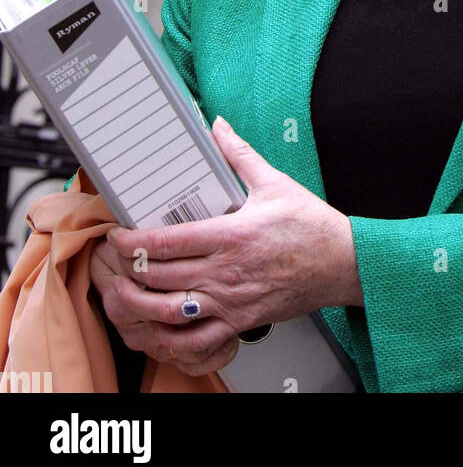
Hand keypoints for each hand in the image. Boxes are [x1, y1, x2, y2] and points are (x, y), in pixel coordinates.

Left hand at [98, 115, 360, 368]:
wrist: (341, 264)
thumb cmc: (311, 226)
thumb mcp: (275, 182)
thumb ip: (239, 155)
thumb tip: (218, 126)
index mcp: (232, 235)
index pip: (167, 242)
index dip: (134, 242)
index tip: (119, 236)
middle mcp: (226, 272)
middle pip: (160, 277)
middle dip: (129, 270)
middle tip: (117, 260)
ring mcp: (231, 301)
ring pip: (171, 312)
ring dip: (141, 305)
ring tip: (128, 291)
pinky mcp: (240, 321)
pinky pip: (198, 340)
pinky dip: (172, 337)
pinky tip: (161, 325)